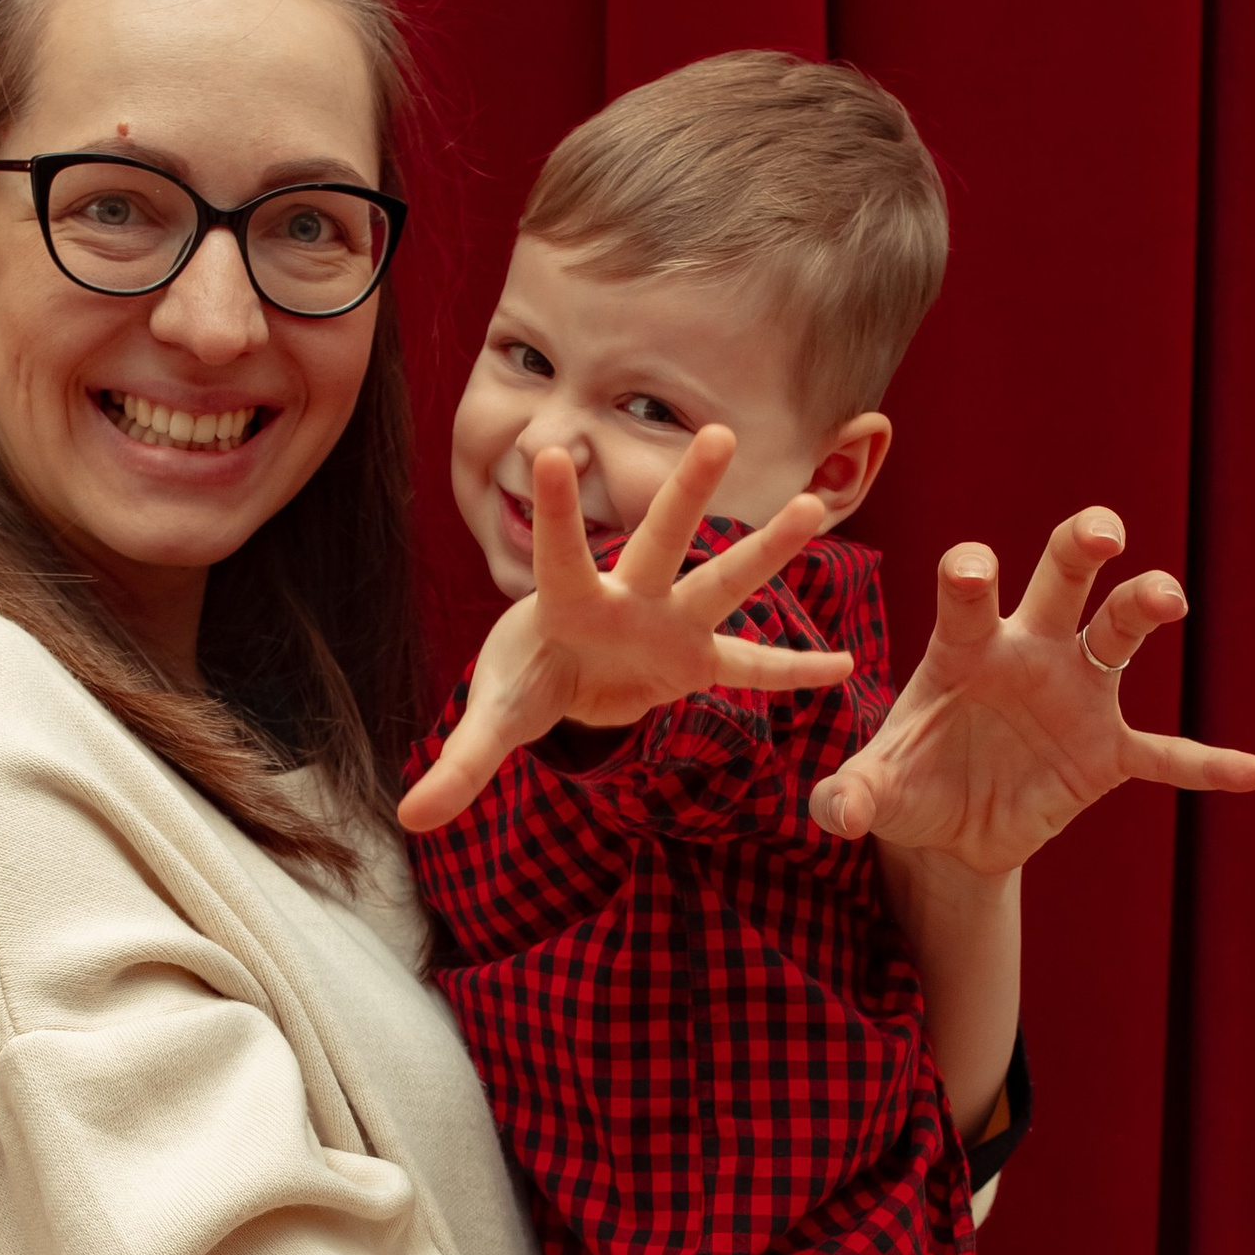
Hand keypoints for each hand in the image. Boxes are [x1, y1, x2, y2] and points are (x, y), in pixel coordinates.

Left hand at [396, 429, 853, 835]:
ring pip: (722, 581)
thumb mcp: (494, 721)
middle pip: (660, 541)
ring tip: (816, 507)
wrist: (561, 676)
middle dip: (686, 492)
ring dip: (768, 550)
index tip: (556, 451)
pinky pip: (752, 667)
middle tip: (719, 435)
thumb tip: (409, 820)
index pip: (560, 553)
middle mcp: (627, 598)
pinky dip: (794, 672)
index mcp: (568, 603)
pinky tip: (844, 669)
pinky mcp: (696, 660)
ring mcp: (669, 624)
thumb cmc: (525, 678)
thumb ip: (461, 764)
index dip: (561, 512)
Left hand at [809, 507, 1254, 869]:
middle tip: (1102, 532)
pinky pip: (1166, 754)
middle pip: (1062, 579)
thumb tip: (834, 812)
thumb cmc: (908, 783)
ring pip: (1120, 633)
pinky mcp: (1107, 751)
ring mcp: (1077, 694)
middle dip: (1081, 546)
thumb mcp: (872, 792)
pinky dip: (1209, 764)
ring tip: (1166, 600)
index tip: (973, 573)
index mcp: (964, 646)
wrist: (948, 832)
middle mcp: (1029, 650)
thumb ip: (849, 794)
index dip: (971, 577)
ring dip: (1144, 607)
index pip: (969, 592)